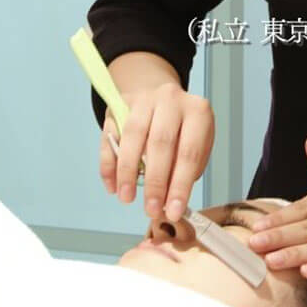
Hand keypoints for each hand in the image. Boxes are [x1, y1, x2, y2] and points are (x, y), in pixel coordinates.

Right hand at [100, 83, 213, 222]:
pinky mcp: (121, 104)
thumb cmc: (182, 128)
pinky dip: (109, 164)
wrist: (161, 95)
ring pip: (133, 136)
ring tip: (127, 198)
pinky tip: (113, 185)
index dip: (181, 185)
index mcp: (197, 111)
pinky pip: (111, 136)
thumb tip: (170, 203)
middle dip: (155, 182)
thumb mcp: (195, 143)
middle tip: (151, 209)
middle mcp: (171, 100)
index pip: (190, 152)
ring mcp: (144, 99)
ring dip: (128, 172)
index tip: (175, 211)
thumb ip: (185, 169)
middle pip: (161, 143)